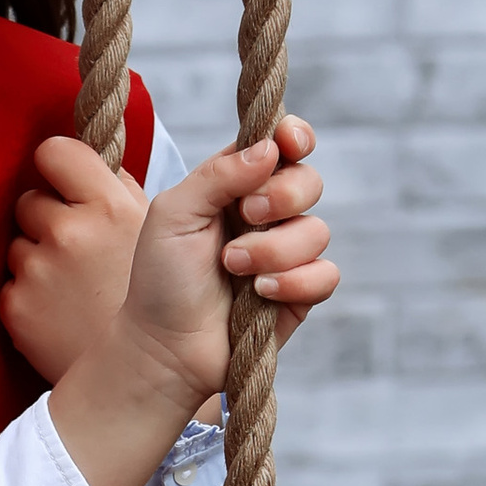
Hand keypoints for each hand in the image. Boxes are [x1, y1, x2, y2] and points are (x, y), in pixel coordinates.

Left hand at [0, 136, 144, 387]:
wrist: (152, 368)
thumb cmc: (158, 295)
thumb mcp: (153, 229)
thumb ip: (119, 190)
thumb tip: (95, 162)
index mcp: (106, 205)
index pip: (53, 152)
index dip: (56, 166)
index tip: (63, 181)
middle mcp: (67, 233)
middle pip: (28, 200)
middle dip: (46, 219)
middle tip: (77, 248)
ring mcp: (37, 271)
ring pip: (17, 244)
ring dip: (37, 258)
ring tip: (74, 286)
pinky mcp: (17, 308)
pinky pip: (9, 285)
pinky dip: (29, 295)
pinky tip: (62, 312)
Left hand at [11, 117, 337, 485]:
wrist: (164, 349)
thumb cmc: (159, 281)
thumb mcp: (174, 215)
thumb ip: (217, 175)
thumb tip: (270, 147)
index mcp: (234, 186)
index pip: (280, 146)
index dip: (294, 136)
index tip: (289, 141)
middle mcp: (265, 216)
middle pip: (308, 180)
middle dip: (281, 196)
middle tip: (247, 216)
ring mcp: (285, 255)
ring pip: (316, 230)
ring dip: (274, 249)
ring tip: (233, 269)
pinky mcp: (299, 294)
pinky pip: (326, 275)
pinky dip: (295, 282)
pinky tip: (261, 295)